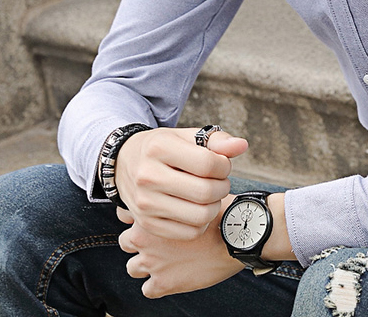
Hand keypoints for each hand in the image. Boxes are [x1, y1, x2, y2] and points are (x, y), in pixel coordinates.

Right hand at [114, 126, 247, 239]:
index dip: (225, 165)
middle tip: (219, 181)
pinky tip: (198, 208)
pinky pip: (188, 232)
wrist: (125, 163)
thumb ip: (216, 140)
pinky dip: (201, 222)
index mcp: (159, 148)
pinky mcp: (147, 224)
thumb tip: (242, 146)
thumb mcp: (186, 136)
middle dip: (222, 186)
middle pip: (205, 192)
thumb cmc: (164, 147)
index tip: (222, 164)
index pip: (208, 164)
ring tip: (210, 195)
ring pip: (199, 215)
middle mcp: (148, 177)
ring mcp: (145, 204)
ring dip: (214, 206)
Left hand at [118, 197, 243, 297]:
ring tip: (163, 259)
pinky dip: (156, 285)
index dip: (137, 217)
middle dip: (138, 242)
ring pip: (133, 268)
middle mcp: (145, 240)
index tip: (149, 218)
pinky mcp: (164, 284)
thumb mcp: (195, 192)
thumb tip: (170, 187)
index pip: (125, 216)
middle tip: (157, 240)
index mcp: (150, 214)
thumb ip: (175, 193)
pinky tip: (171, 275)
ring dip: (145, 264)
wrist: (235, 237)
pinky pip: (148, 290)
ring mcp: (152, 263)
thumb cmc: (219, 212)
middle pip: (126, 242)